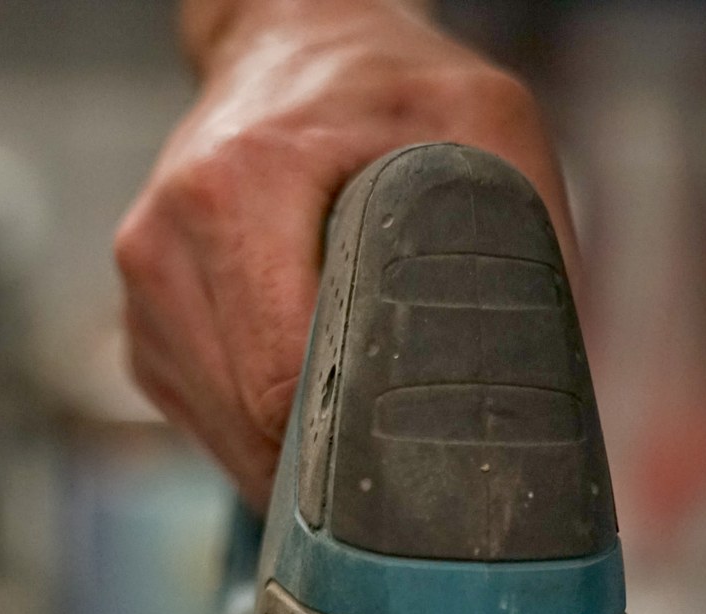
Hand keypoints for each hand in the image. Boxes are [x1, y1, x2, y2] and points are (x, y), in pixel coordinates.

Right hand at [115, 0, 577, 509]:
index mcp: (234, 188)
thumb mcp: (484, 125)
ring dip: (296, 463)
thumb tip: (560, 376)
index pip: (278, 380)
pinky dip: (265, 440)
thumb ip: (528, 235)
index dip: (352, 448)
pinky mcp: (147, 333)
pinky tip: (316, 404)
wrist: (297, 48)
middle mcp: (166, 243)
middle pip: (248, 425)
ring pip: (225, 441)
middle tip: (409, 473)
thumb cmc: (388, 91)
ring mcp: (145, 293)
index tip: (416, 472)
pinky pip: (208, 430)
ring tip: (366, 432)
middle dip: (331, 469)